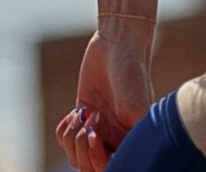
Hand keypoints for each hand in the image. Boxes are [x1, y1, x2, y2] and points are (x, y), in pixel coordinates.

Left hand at [54, 30, 154, 171]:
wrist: (119, 45)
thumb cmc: (134, 75)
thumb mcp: (140, 109)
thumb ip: (135, 139)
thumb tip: (126, 162)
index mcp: (131, 143)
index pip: (110, 169)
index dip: (98, 160)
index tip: (96, 136)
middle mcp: (114, 141)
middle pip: (89, 167)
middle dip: (84, 147)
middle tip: (92, 120)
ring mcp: (97, 130)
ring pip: (75, 155)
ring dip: (73, 137)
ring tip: (82, 115)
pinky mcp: (81, 117)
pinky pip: (65, 138)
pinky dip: (64, 129)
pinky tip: (75, 112)